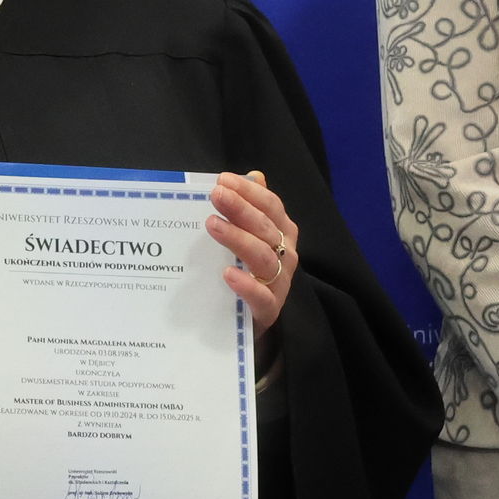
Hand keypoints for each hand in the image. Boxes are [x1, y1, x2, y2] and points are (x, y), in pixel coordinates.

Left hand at [205, 170, 299, 335]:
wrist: (251, 322)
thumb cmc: (250, 272)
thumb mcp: (249, 238)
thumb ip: (251, 208)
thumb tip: (255, 176)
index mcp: (282, 233)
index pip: (271, 206)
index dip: (249, 192)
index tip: (223, 180)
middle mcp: (285, 254)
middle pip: (266, 228)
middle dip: (241, 209)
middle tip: (216, 195)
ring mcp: (279, 283)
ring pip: (264, 258)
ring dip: (239, 239)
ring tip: (213, 226)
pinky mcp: (269, 310)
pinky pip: (262, 297)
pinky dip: (247, 285)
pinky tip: (227, 273)